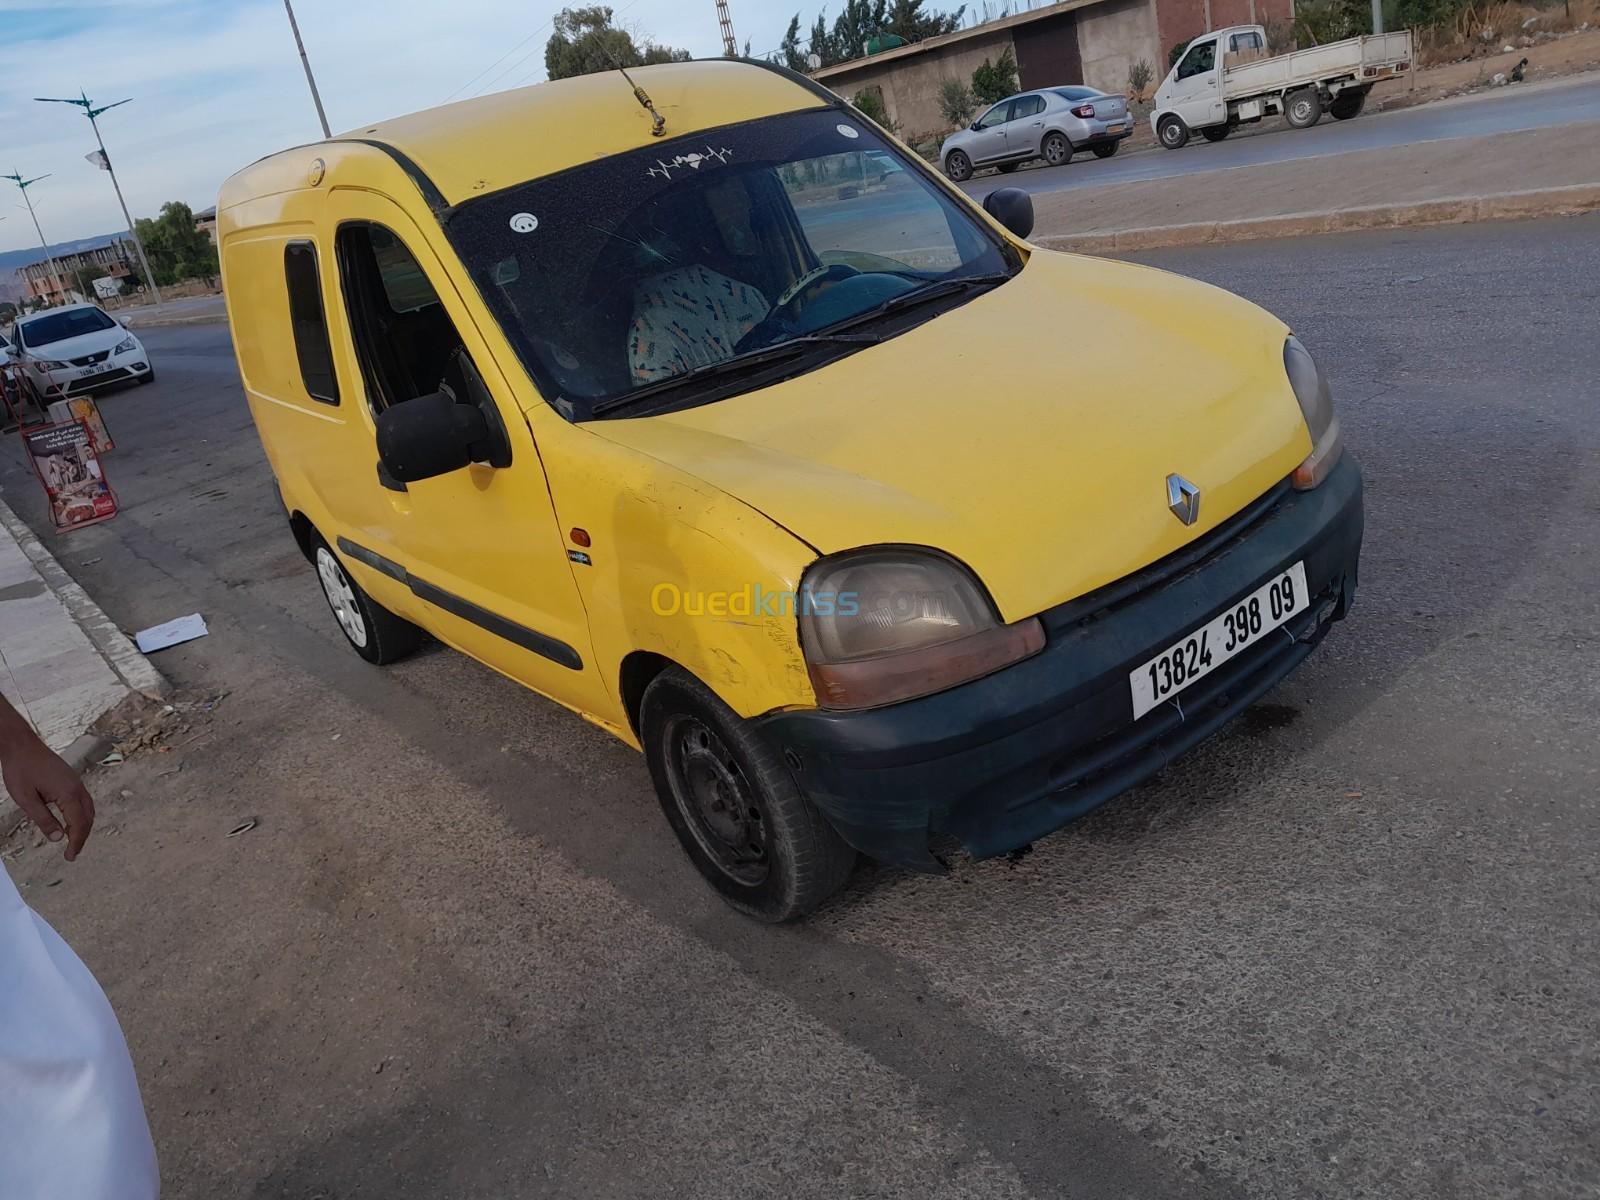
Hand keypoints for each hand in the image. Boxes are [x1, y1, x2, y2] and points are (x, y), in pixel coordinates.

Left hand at [2, 733, 94, 860]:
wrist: (21, 745)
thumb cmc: (21, 769)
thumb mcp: (26, 799)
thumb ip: (43, 819)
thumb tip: (57, 838)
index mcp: (68, 793)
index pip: (78, 824)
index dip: (75, 842)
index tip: (70, 857)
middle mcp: (77, 787)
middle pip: (88, 818)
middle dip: (82, 837)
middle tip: (72, 853)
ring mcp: (76, 782)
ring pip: (88, 809)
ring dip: (84, 827)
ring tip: (73, 840)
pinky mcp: (71, 780)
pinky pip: (84, 801)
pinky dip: (82, 815)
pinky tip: (72, 821)